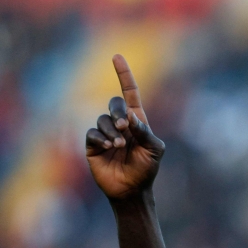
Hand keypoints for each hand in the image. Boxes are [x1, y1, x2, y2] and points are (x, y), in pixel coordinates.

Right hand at [85, 55, 164, 199]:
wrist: (132, 190)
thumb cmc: (147, 169)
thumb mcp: (155, 150)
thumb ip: (145, 132)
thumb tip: (130, 117)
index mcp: (137, 121)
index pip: (130, 93)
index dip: (124, 75)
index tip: (116, 56)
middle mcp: (120, 124)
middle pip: (114, 104)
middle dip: (118, 112)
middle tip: (125, 127)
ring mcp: (105, 133)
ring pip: (102, 119)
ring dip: (111, 131)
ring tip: (119, 145)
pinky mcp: (93, 145)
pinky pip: (92, 133)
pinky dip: (100, 138)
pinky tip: (108, 147)